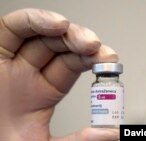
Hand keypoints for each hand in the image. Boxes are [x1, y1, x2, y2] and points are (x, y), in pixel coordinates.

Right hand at [0, 8, 118, 140]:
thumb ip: (78, 140)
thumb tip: (112, 133)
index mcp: (42, 93)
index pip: (73, 65)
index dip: (92, 59)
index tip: (109, 59)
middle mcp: (28, 74)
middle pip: (61, 47)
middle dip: (82, 43)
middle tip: (95, 47)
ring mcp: (12, 61)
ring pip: (42, 34)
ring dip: (65, 31)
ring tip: (82, 39)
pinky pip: (15, 28)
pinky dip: (35, 20)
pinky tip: (55, 25)